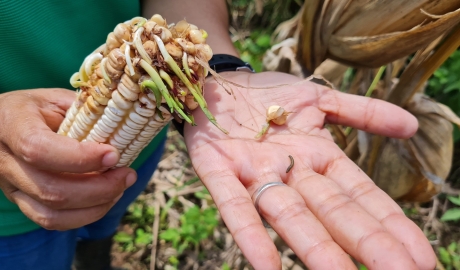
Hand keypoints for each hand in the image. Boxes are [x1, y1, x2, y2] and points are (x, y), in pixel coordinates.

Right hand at [0, 89, 135, 229]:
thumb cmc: (27, 109)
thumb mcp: (53, 97)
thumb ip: (83, 110)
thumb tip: (122, 123)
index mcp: (12, 126)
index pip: (40, 150)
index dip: (80, 158)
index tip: (113, 154)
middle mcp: (6, 162)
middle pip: (51, 191)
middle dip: (99, 188)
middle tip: (127, 174)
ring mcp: (10, 187)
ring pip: (51, 214)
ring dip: (95, 206)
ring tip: (120, 188)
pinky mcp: (19, 203)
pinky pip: (50, 221)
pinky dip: (83, 216)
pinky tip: (104, 200)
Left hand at [184, 72, 434, 269]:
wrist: (219, 86)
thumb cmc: (269, 98)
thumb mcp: (320, 100)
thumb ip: (362, 113)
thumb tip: (413, 126)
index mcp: (318, 159)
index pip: (361, 196)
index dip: (389, 225)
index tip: (420, 258)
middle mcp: (291, 174)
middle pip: (331, 212)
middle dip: (365, 243)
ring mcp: (255, 174)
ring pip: (289, 215)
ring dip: (314, 247)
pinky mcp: (219, 170)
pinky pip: (235, 204)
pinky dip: (250, 232)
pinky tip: (266, 266)